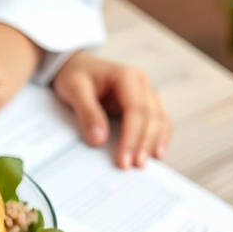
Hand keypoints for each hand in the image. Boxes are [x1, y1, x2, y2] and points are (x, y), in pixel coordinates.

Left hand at [52, 51, 170, 168]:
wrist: (74, 64)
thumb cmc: (74, 75)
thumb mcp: (74, 89)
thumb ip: (87, 112)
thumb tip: (99, 140)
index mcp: (127, 77)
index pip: (136, 110)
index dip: (131, 137)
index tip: (123, 160)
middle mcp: (141, 84)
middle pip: (151, 117)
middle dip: (143, 144)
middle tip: (134, 167)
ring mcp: (145, 93)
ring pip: (159, 120)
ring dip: (153, 143)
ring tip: (144, 164)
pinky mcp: (143, 104)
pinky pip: (157, 121)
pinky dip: (157, 137)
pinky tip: (155, 154)